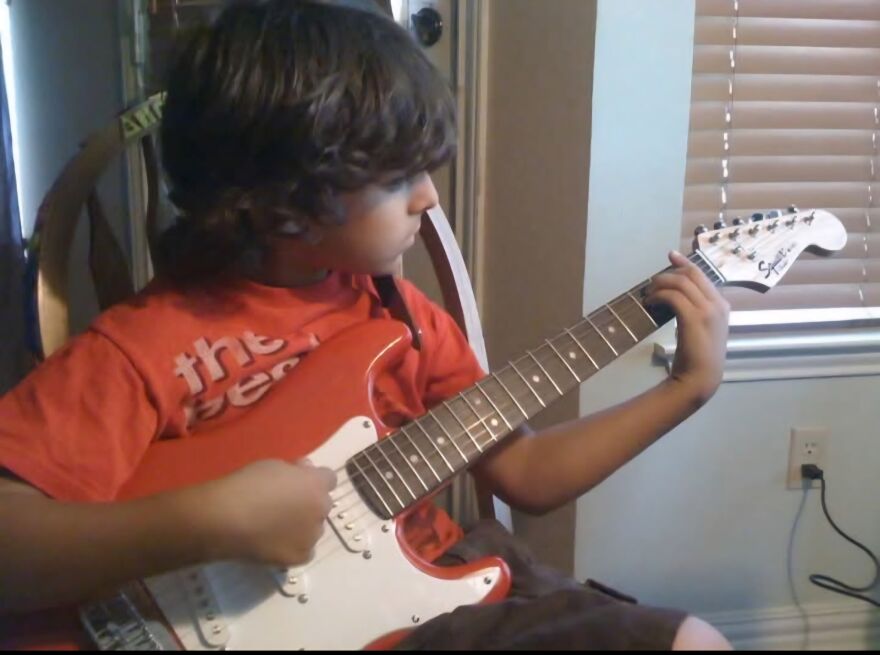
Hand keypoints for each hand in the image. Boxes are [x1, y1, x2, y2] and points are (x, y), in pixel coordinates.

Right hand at [192, 459, 336, 565]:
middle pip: (322, 504)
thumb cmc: (246, 485)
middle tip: (284, 506)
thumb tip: (304, 471)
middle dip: (308, 503)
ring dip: (302, 526)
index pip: (328, 478)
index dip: (313, 479)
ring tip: (275, 527)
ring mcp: (312, 536)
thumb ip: (294, 470)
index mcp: (316, 484)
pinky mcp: (299, 557)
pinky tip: (275, 543)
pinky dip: (293, 546)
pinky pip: (304, 550)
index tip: (296, 481)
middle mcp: (320, 510)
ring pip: (313, 529)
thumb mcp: (273, 465)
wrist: (226, 519)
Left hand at [644, 251, 729, 404]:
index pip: (702, 275)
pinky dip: (658, 296)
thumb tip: (676, 296)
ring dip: (660, 285)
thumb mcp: (701, 328)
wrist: (701, 377)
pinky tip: (649, 303)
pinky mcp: (694, 317)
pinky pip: (673, 296)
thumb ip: (696, 310)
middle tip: (652, 282)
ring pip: (680, 282)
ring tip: (648, 295)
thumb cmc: (699, 356)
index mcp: (722, 304)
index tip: (671, 256)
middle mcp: (718, 303)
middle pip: (691, 274)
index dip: (684, 264)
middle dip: (668, 273)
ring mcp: (708, 310)